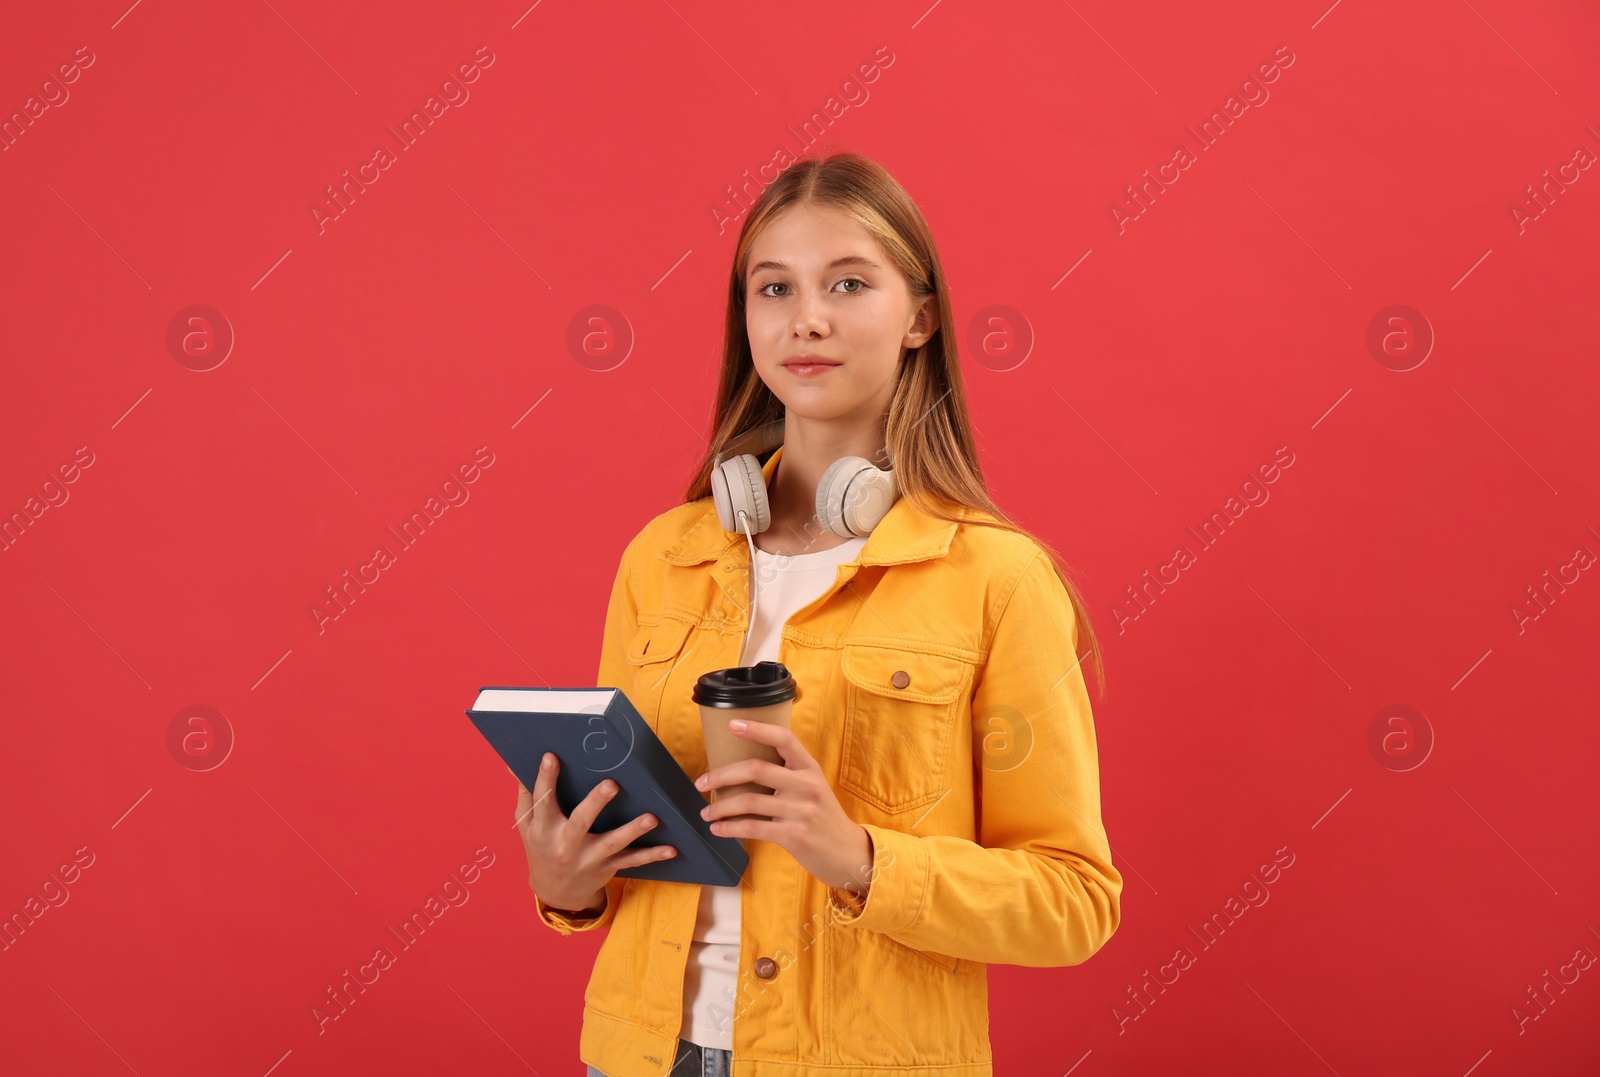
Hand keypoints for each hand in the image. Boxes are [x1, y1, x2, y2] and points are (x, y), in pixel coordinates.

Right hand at [514, 753, 677, 913]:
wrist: (555, 892)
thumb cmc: (540, 848)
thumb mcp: (526, 826)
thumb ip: (526, 795)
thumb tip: (514, 764)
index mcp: (543, 829)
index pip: (543, 802)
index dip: (546, 780)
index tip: (551, 757)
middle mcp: (565, 845)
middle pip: (580, 823)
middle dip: (595, 804)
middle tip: (611, 784)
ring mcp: (589, 858)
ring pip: (612, 844)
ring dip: (632, 831)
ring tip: (651, 817)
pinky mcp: (608, 867)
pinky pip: (632, 862)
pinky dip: (652, 856)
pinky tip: (672, 849)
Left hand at [694, 719, 874, 896]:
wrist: (848, 853)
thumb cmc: (823, 817)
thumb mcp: (813, 788)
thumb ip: (788, 775)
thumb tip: (745, 767)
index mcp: (810, 768)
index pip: (784, 739)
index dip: (757, 729)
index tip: (732, 725)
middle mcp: (807, 785)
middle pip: (756, 769)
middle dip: (722, 775)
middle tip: (700, 782)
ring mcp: (801, 810)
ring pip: (750, 801)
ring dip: (721, 807)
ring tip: (706, 812)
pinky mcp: (794, 835)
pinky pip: (753, 827)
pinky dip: (730, 828)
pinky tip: (717, 829)